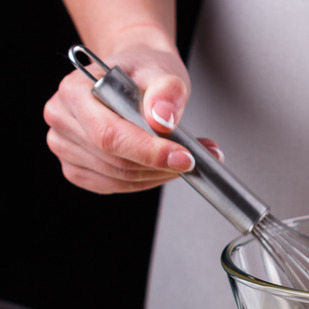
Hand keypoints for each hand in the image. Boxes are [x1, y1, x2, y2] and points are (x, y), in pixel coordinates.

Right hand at [43, 46, 221, 193]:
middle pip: (115, 160)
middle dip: (161, 164)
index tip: (185, 157)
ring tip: (185, 158)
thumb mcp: (162, 71)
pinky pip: (114, 186)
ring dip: (158, 173)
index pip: (110, 134)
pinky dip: (145, 180)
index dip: (149, 151)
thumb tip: (162, 119)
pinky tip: (162, 166)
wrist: (134, 76)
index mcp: (74, 90)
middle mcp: (62, 118)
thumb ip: (166, 92)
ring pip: (118, 177)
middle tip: (195, 157)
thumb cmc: (143, 71)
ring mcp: (64, 146)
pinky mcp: (76, 167)